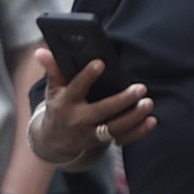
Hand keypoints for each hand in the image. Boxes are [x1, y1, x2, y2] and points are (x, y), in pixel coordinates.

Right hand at [32, 52, 152, 165]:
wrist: (54, 141)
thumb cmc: (58, 108)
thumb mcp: (53, 90)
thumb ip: (53, 70)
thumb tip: (42, 51)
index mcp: (66, 103)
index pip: (77, 88)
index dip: (87, 76)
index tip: (101, 63)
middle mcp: (79, 120)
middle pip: (103, 111)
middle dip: (122, 100)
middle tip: (140, 88)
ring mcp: (91, 134)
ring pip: (115, 128)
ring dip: (134, 117)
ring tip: (148, 103)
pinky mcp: (102, 142)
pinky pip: (123, 139)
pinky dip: (138, 132)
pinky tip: (151, 121)